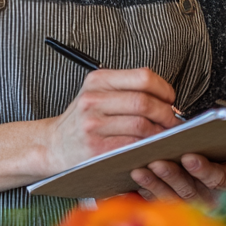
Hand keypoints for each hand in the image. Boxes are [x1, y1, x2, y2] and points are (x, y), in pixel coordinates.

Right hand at [45, 67, 177, 172]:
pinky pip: (132, 145)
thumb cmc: (83, 119)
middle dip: (166, 113)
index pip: (143, 77)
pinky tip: (151, 146)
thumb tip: (167, 99)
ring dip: (160, 132)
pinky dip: (148, 146)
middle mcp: (93, 99)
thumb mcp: (98, 93)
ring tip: (165, 135)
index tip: (170, 99)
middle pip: (144, 102)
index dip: (164, 89)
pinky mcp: (96, 148)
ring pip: (141, 125)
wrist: (53, 145)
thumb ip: (128, 89)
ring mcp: (93, 125)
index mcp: (98, 80)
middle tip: (172, 121)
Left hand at [130, 134, 225, 205]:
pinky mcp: (172, 199)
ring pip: (170, 194)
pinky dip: (143, 189)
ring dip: (154, 181)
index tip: (189, 156)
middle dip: (172, 176)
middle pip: (188, 189)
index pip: (216, 179)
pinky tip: (131, 177)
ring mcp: (190, 200)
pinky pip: (155, 198)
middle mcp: (210, 197)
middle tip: (157, 160)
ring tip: (139, 165)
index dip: (203, 169)